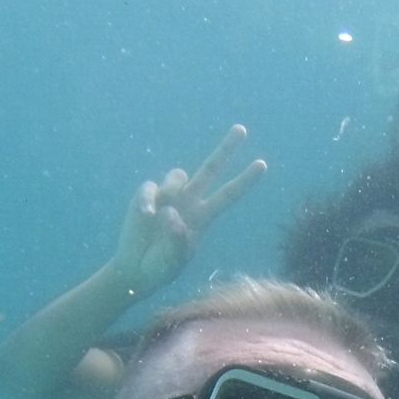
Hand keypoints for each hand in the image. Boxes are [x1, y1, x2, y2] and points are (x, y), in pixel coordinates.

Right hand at [111, 125, 266, 295]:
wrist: (137, 269)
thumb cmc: (161, 265)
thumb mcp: (174, 259)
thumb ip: (177, 238)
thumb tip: (171, 212)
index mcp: (203, 216)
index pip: (228, 195)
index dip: (245, 180)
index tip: (262, 164)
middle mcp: (189, 201)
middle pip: (210, 169)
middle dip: (226, 149)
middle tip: (241, 129)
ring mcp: (168, 196)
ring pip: (178, 175)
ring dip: (172, 189)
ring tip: (160, 215)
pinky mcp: (147, 195)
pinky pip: (150, 188)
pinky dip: (148, 200)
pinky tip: (146, 215)